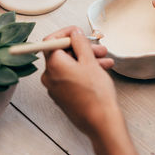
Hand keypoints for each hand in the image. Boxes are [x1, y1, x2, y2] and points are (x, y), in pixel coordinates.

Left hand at [41, 26, 136, 154]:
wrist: (100, 122)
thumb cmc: (95, 94)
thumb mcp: (89, 61)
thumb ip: (80, 43)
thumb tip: (74, 33)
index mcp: (53, 65)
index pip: (51, 41)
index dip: (66, 33)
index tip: (77, 32)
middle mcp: (49, 76)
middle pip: (62, 53)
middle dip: (81, 48)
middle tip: (98, 48)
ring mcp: (55, 88)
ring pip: (69, 65)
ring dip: (86, 60)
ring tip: (105, 60)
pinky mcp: (62, 96)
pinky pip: (70, 77)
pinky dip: (83, 71)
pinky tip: (99, 70)